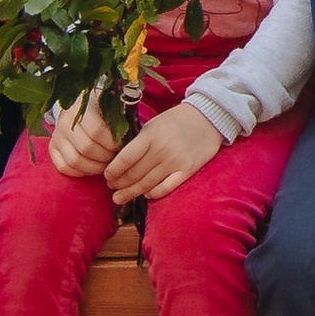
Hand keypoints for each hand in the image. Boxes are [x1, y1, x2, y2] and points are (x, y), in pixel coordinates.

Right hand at [39, 90, 121, 182]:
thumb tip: (132, 136)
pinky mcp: (52, 148)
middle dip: (105, 157)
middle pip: (86, 147)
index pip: (97, 130)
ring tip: (106, 165)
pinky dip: (80, 172)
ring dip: (94, 167)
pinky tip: (92, 168)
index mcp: (82, 106)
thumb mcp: (111, 107)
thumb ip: (120, 118)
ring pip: (75, 160)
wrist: (80, 107)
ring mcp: (57, 134)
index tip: (121, 146)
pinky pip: (64, 167)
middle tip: (115, 158)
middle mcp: (65, 120)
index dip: (112, 143)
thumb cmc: (103, 110)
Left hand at [106, 100, 222, 203]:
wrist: (208, 117)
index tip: (106, 176)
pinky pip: (165, 188)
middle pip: (134, 175)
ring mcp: (175, 162)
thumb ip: (139, 142)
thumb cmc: (176, 120)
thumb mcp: (153, 125)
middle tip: (112, 188)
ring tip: (120, 198)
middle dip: (119, 184)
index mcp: (150, 135)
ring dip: (131, 193)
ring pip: (147, 185)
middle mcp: (162, 150)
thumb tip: (119, 163)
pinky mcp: (187, 171)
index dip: (112, 171)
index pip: (125, 159)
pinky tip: (146, 195)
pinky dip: (153, 194)